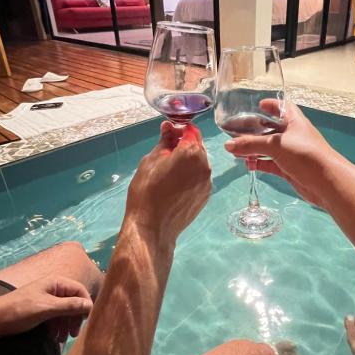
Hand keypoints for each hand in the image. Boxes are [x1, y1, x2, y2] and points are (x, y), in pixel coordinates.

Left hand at [0, 276, 92, 341]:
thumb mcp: (46, 308)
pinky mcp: (40, 310)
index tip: (85, 322)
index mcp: (56, 283)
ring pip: (65, 311)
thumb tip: (90, 305)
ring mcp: (47, 299)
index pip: (80, 290)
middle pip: (74, 302)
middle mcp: (54, 289)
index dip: (85, 305)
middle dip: (75, 318)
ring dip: (66, 325)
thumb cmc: (19, 311)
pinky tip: (55, 338)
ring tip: (63, 339)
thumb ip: (68, 306)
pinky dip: (58, 327)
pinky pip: (55, 317)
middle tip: (74, 334)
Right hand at [124, 121, 211, 245]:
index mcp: (192, 153)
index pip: (191, 130)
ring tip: (168, 169)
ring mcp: (207, 181)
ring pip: (199, 162)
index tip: (167, 133)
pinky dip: (190, 174)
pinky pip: (200, 177)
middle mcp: (205, 165)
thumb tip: (169, 127)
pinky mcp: (206, 194)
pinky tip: (175, 183)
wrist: (153, 226)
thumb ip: (165, 141)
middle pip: (197, 146)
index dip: (179, 129)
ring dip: (187, 160)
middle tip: (165, 152)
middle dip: (183, 145)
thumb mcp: (151, 160)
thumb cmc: (147, 191)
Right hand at [224, 101, 337, 209]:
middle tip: (236, 131)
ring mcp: (291, 153)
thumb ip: (251, 144)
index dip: (271, 104)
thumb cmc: (305, 155)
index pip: (282, 106)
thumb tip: (228, 145)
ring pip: (268, 148)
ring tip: (235, 150)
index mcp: (294, 121)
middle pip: (271, 128)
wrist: (326, 182)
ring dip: (253, 149)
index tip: (256, 105)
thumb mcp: (275, 145)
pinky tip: (247, 164)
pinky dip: (259, 163)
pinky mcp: (289, 169)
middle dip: (255, 130)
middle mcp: (293, 135)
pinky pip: (270, 163)